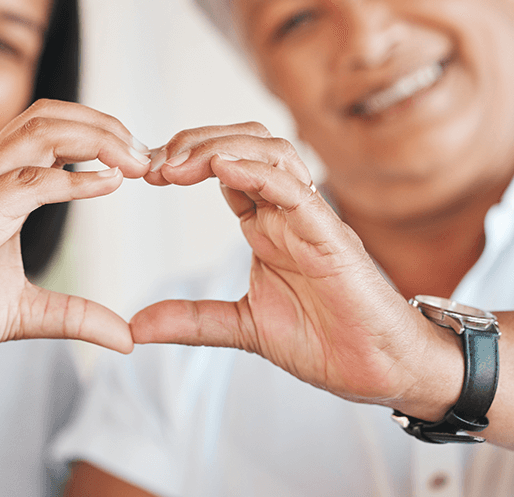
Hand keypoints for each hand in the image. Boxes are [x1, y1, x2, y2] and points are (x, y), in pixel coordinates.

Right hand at [0, 99, 150, 378]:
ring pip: (35, 132)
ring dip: (93, 138)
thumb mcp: (27, 315)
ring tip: (133, 161)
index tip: (141, 163)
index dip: (99, 137)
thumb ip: (75, 316)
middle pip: (47, 117)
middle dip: (103, 125)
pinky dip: (73, 178)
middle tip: (146, 155)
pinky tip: (108, 184)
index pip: (50, 135)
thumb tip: (127, 337)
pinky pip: (25, 182)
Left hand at [135, 123, 459, 413]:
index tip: (144, 173)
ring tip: (178, 164)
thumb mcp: (240, 327)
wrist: (377, 371)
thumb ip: (191, 320)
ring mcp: (310, 218)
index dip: (184, 161)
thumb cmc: (324, 341)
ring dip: (220, 147)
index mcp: (266, 225)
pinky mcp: (330, 235)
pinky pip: (295, 189)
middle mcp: (287, 212)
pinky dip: (258, 172)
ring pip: (270, 152)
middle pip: (244, 144)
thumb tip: (136, 326)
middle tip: (153, 163)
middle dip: (196, 142)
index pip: (224, 167)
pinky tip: (222, 168)